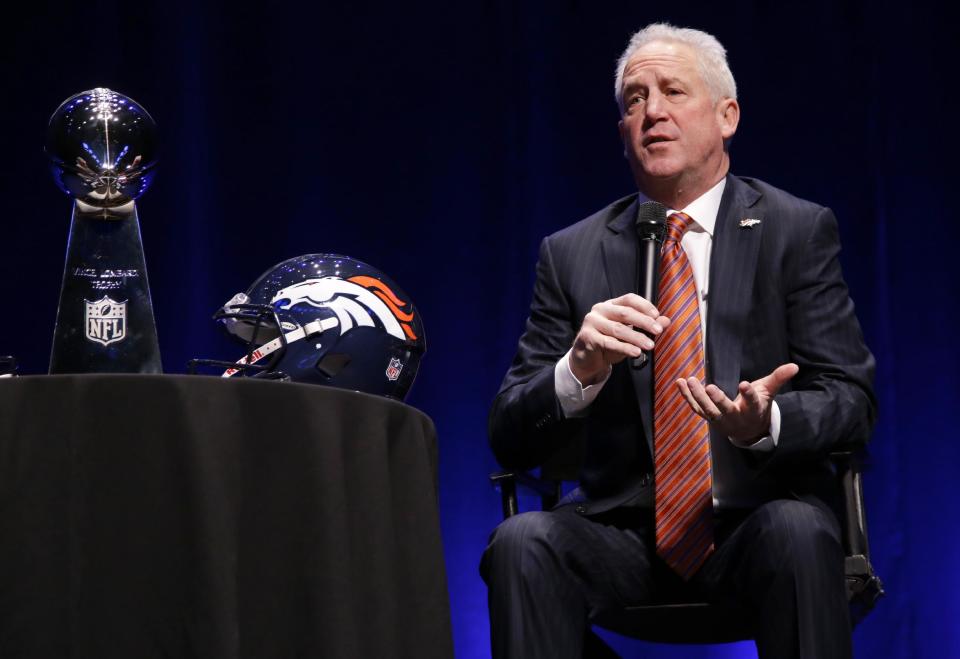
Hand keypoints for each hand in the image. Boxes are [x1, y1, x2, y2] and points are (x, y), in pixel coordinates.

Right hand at [570, 293, 670, 384]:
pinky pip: (609, 343)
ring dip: (636, 337)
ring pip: (618, 329)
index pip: (629, 299)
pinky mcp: (587, 337)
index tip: (657, 315)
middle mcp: (600, 310)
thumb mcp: (630, 334)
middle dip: (644, 322)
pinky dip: (624, 348)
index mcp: (611, 305)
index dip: (644, 306)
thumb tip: (666, 321)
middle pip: (625, 313)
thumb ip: (646, 326)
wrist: (587, 359)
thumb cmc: (609, 344)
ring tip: (650, 345)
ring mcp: (592, 322)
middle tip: (658, 330)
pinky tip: (635, 352)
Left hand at [675, 363, 798, 443]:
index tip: (744, 384)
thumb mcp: (769, 392)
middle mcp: (735, 417)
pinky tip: (679, 382)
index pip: (752, 402)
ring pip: (707, 410)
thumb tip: (794, 366)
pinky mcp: (708, 417)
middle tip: (709, 387)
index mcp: (752, 410)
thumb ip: (778, 378)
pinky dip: (686, 396)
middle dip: (717, 400)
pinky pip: (696, 408)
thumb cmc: (758, 405)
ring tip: (690, 380)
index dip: (748, 394)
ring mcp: (720, 419)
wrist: (749, 430)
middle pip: (725, 409)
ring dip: (697, 396)